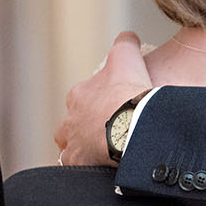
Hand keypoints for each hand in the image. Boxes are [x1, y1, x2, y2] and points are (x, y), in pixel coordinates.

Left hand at [54, 32, 152, 165]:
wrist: (134, 128)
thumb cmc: (130, 95)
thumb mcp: (128, 58)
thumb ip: (125, 44)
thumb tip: (127, 36)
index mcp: (80, 94)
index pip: (84, 97)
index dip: (100, 101)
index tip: (115, 107)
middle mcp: (71, 119)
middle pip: (74, 123)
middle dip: (87, 127)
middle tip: (109, 131)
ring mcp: (72, 143)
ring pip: (71, 146)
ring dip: (83, 148)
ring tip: (101, 152)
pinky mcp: (79, 164)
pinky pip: (79, 168)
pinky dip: (87, 168)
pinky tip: (100, 169)